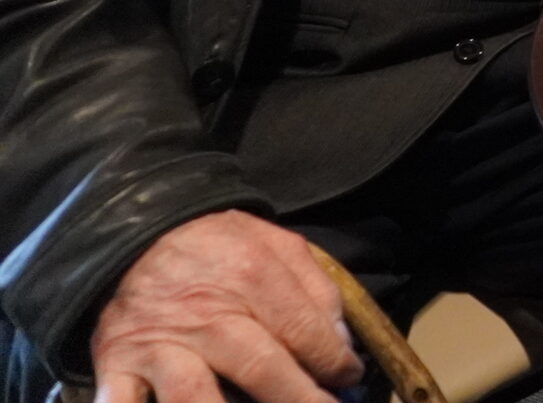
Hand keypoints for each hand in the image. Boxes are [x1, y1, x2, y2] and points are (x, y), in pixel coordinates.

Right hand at [91, 211, 359, 402]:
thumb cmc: (216, 248)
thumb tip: (342, 344)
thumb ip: (316, 289)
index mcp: (250, 275)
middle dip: (298, 399)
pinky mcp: (115, 364)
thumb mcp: (276, 244)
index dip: (333, 361)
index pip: (302, 330)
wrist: (135, 235)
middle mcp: (205, 314)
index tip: (348, 377)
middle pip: (259, 367)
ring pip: (192, 396)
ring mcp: (158, 344)